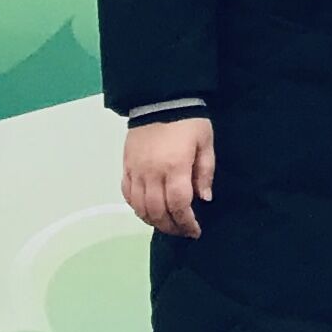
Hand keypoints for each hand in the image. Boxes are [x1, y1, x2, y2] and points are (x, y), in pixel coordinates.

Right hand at [123, 117, 215, 238]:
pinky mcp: (126, 167)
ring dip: (153, 221)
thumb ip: (205, 172)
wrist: (159, 100)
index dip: (186, 222)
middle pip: (157, 211)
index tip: (195, 231)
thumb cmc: (189, 121)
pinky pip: (127, 194)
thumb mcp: (206, 143)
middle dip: (171, 226)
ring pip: (139, 207)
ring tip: (167, 224)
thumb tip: (204, 199)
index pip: (178, 205)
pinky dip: (137, 207)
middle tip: (182, 231)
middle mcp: (152, 173)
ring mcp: (136, 171)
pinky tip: (147, 211)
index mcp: (175, 167)